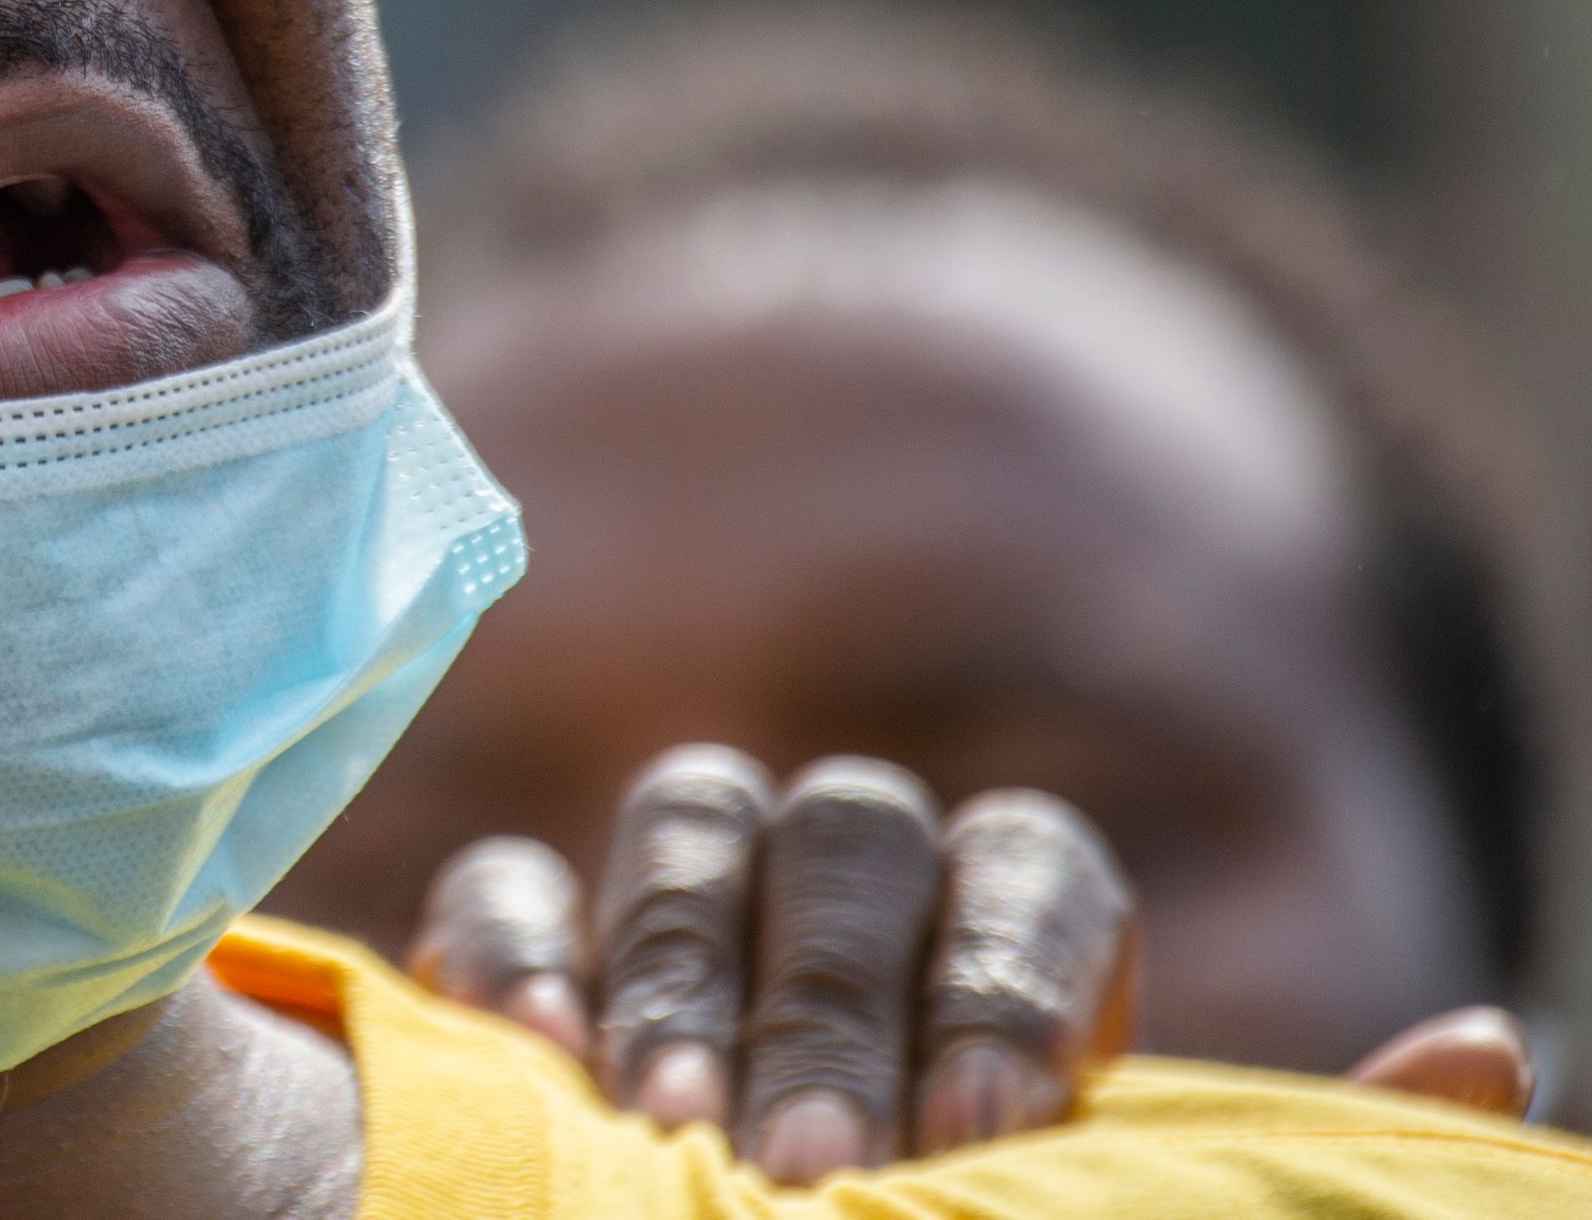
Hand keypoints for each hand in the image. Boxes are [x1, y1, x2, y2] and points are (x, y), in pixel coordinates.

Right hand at [407, 746, 1535, 1181]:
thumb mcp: (1120, 1215)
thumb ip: (1267, 1145)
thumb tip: (1496, 1041)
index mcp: (1009, 928)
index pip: (1034, 862)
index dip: (1009, 975)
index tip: (993, 1123)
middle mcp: (848, 875)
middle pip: (851, 828)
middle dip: (834, 992)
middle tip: (822, 1162)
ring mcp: (677, 888)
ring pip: (687, 819)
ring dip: (679, 967)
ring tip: (670, 1128)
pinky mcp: (519, 938)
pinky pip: (506, 888)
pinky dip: (521, 960)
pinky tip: (543, 1067)